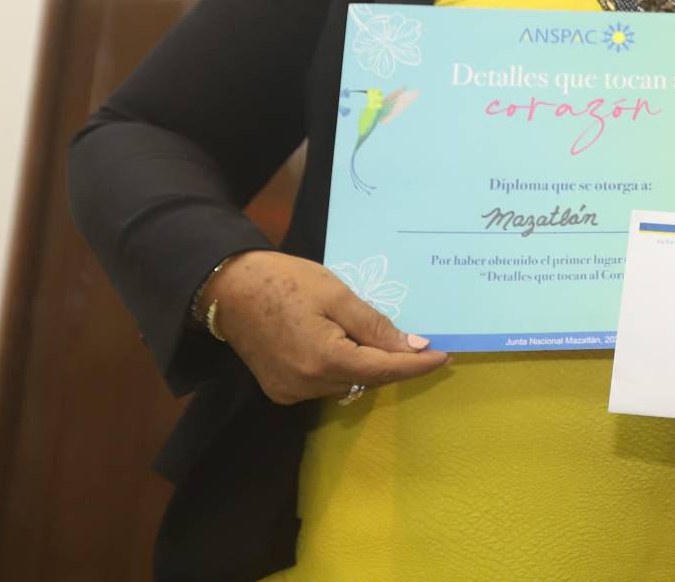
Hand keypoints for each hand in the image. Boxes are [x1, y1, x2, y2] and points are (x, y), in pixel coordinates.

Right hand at [201, 250, 449, 403]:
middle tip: (414, 341)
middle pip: (366, 378)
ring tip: (365, 334)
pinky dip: (340, 368)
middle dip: (391, 361)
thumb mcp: (337, 295)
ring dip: (364, 364)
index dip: (416, 365)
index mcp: (324, 359)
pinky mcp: (279, 392)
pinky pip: (324, 384)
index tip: (445, 357)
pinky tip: (339, 345)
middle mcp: (307, 385)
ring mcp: (290, 392)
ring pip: (346, 383)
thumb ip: (375, 326)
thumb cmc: (286, 281)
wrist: (229, 290)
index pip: (384, 370)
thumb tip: (413, 347)